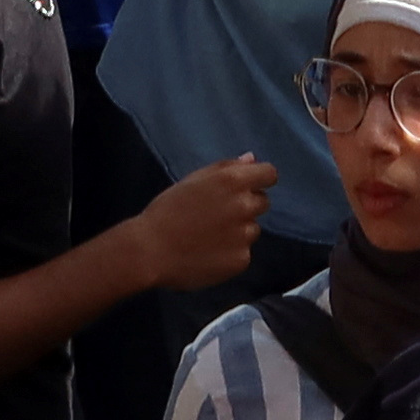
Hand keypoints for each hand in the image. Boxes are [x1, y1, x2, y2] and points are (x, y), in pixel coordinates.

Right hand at [128, 154, 275, 294]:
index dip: (260, 179)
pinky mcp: (241, 260)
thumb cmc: (168, 210)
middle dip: (247, 205)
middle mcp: (244, 206)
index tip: (248, 187)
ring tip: (210, 236)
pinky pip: (244, 252)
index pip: (269, 174)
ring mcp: (245, 235)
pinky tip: (209, 253)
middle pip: (262, 202)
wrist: (151, 251)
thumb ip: (226, 168)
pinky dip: (231, 252)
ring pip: (252, 229)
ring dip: (239, 230)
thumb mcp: (194, 180)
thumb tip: (252, 159)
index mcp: (233, 181)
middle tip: (219, 214)